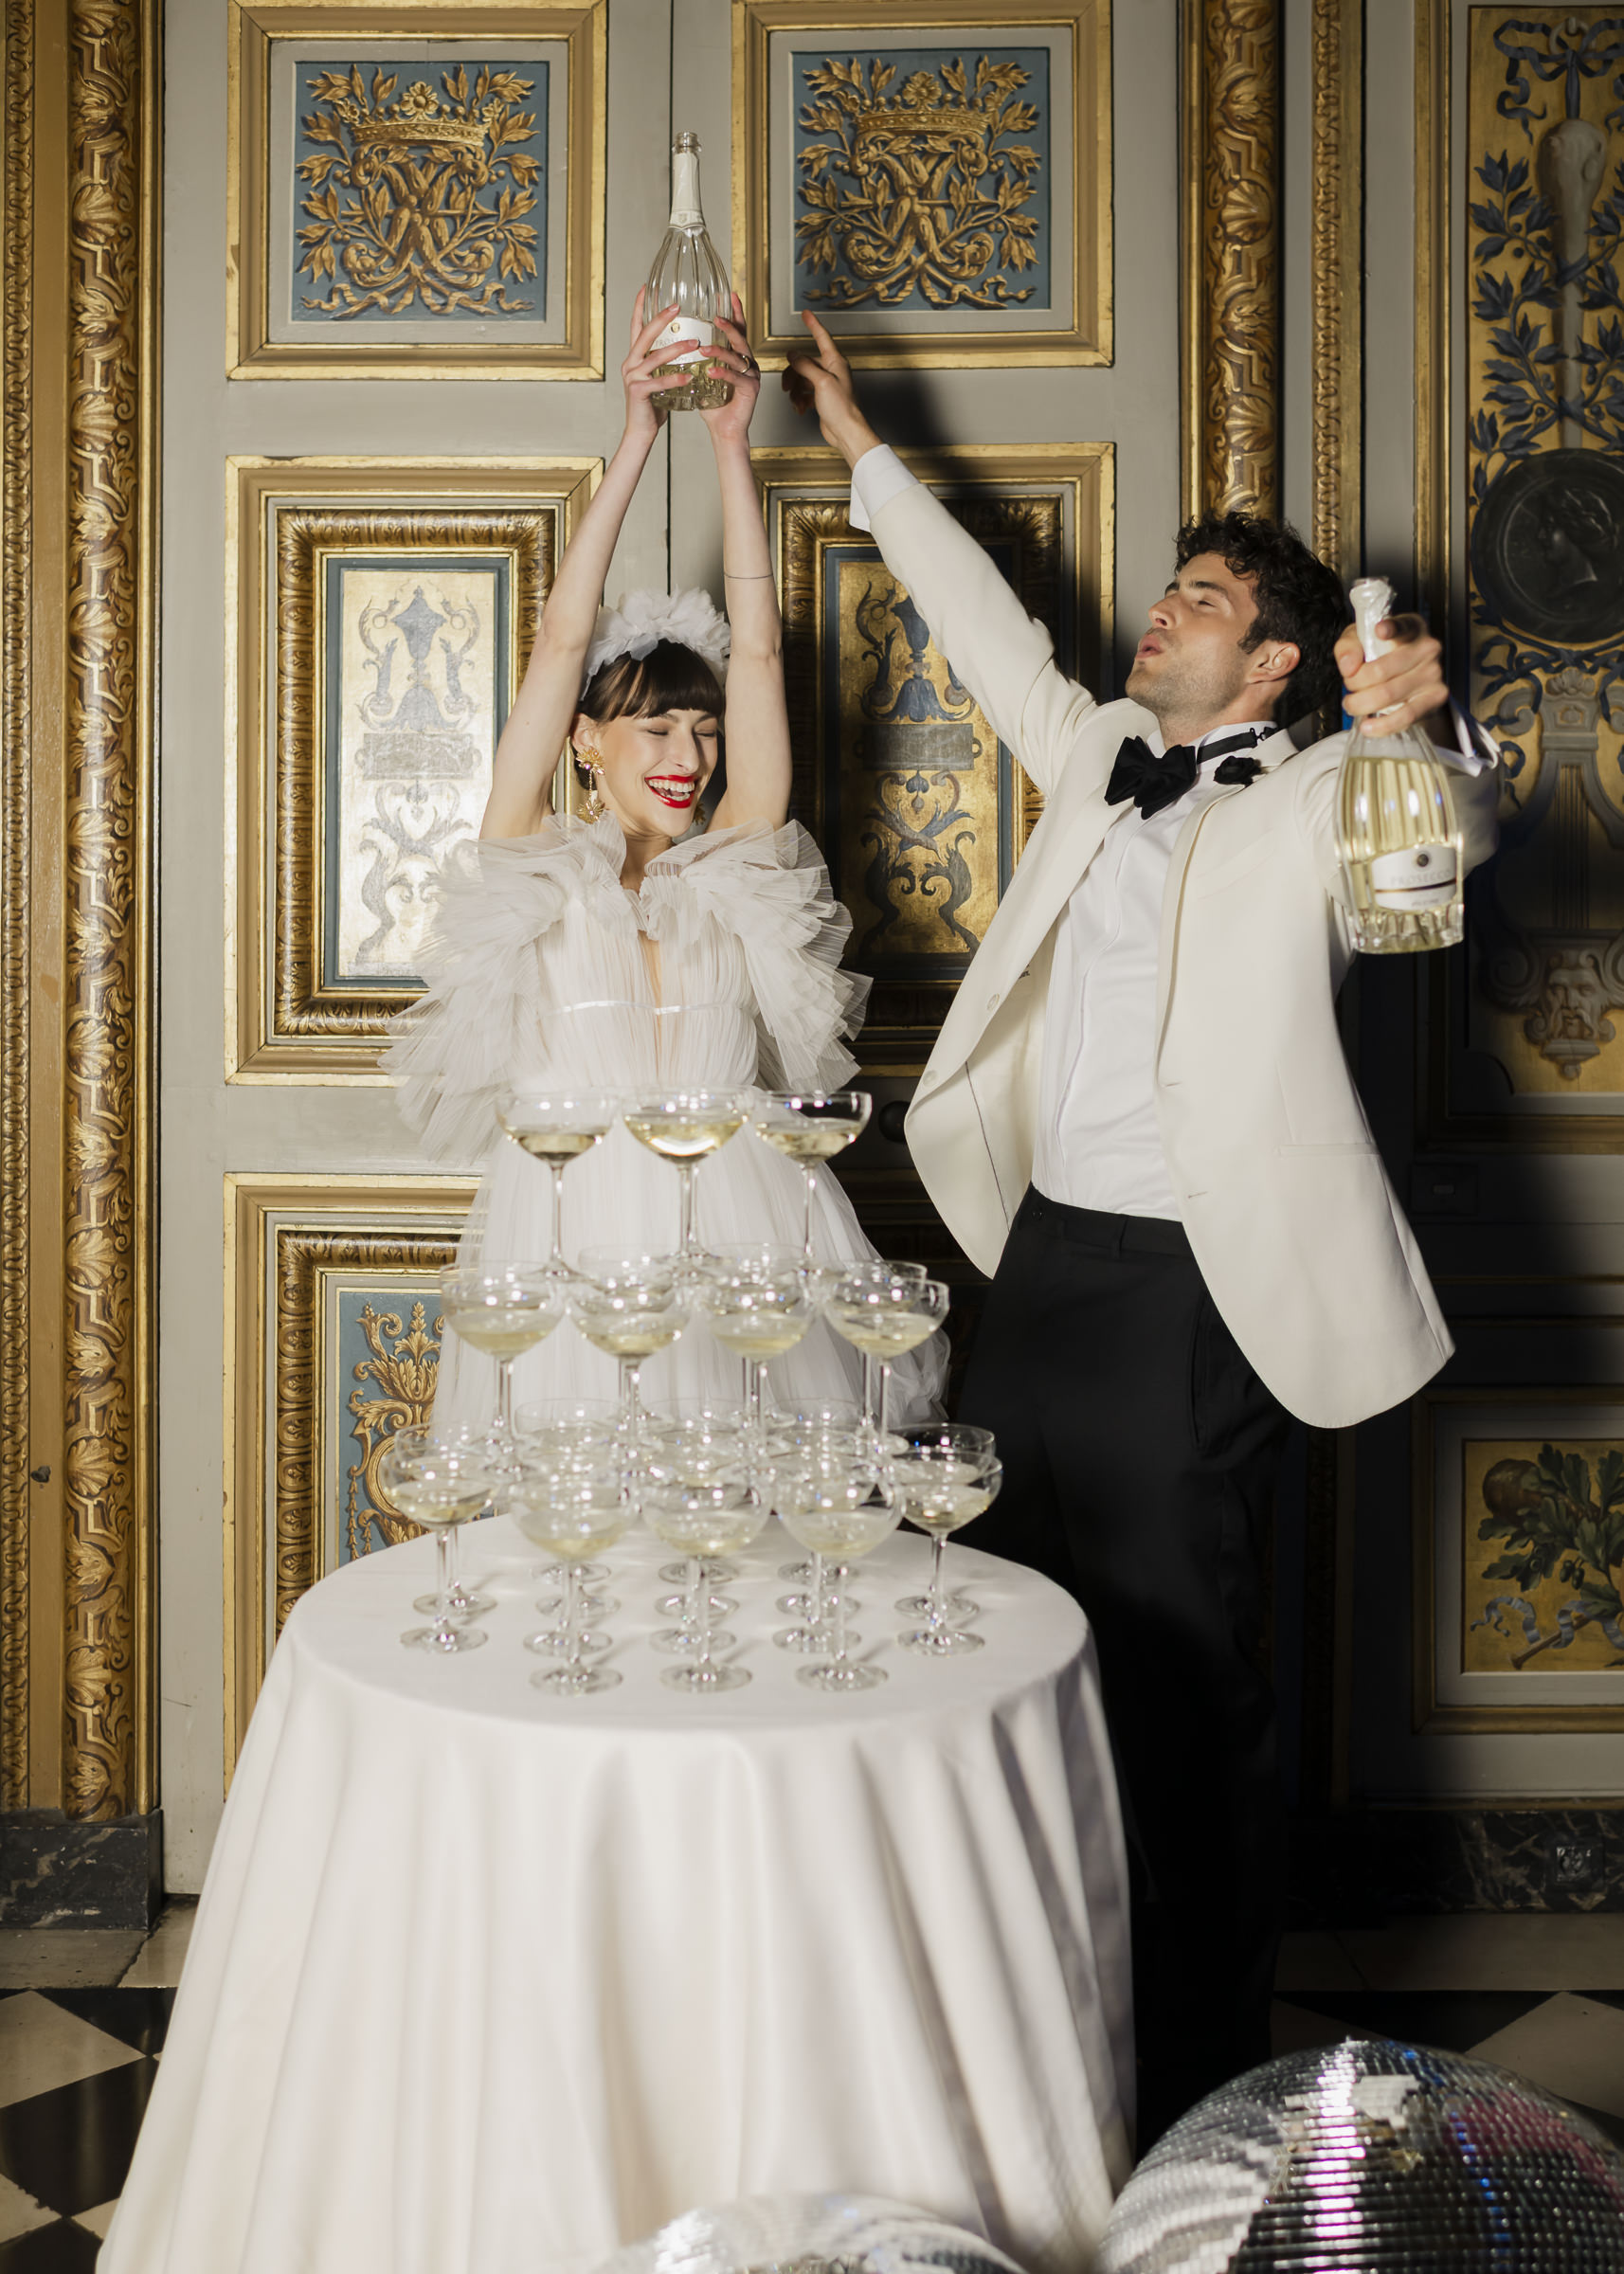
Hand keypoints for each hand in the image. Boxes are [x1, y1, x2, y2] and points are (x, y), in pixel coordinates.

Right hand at [621, 288, 678, 446]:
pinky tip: (689, 376)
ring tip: (695, 343)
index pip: (635, 327)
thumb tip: (684, 346)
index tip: (645, 286)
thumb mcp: (659, 378)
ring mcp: (632, 377)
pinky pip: (658, 383)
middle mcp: (630, 363)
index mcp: (634, 357)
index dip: (639, 306)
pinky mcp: (638, 392)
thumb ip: (665, 363)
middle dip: (661, 319)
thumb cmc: (653, 405)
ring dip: (676, 349)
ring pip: (655, 358)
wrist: (640, 430)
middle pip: (645, 335)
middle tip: (677, 307)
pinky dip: (674, 379)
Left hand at [698, 294, 760, 444]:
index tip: (728, 294)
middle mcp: (749, 363)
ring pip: (738, 357)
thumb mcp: (703, 377)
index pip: (738, 330)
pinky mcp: (751, 390)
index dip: (735, 312)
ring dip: (720, 351)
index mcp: (738, 357)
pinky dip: (723, 374)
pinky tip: (711, 372)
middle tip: (717, 316)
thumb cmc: (714, 405)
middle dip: (729, 325)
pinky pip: (736, 378)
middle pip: (740, 338)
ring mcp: (752, 376)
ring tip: (704, 348)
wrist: (724, 431)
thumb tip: (677, 342)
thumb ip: (698, 360)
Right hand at [781, 309, 879, 465]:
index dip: (813, 325)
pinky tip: (801, 409)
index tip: (806, 313)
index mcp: (835, 362)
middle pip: (804, 363)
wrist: (846, 432)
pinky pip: (804, 392)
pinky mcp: (821, 398)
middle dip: (793, 375)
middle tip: (786, 387)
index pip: (822, 338)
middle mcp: (831, 370)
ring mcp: (825, 384)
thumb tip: (792, 354)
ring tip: (796, 404)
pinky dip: (799, 400)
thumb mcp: (821, 382)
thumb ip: (805, 365)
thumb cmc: (841, 408)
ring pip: (801, 379)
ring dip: (795, 392)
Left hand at [1335, 612, 1451, 739]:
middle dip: (1355, 683)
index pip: (1402, 626)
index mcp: (1411, 627)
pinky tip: (1367, 726)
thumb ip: (1349, 647)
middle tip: (1349, 685)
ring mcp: (1434, 673)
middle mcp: (1427, 648)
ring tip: (1352, 704)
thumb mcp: (1360, 641)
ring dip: (1361, 704)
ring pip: (1388, 695)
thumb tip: (1349, 667)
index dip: (1390, 629)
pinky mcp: (1435, 697)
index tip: (1379, 631)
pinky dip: (1382, 725)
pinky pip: (1406, 716)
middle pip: (1380, 671)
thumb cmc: (1382, 655)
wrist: (1407, 678)